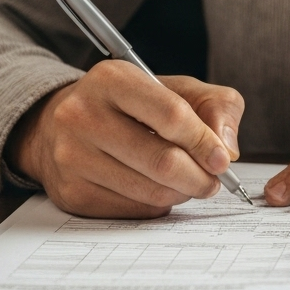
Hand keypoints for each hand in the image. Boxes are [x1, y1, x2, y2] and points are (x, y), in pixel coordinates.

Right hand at [6, 61, 243, 217]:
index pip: (172, 115)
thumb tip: (228, 149)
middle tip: (213, 181)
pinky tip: (156, 188)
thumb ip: (216, 106)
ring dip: (181, 193)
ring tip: (187, 182)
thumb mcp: (176, 88)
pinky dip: (157, 204)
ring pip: (151, 191)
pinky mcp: (71, 193)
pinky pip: (134, 210)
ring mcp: (72, 157)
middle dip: (200, 177)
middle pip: (163, 161)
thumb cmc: (131, 105)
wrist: (61, 124)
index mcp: (112, 79)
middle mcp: (83, 115)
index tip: (223, 160)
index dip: (205, 142)